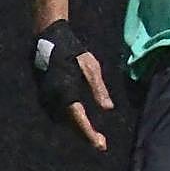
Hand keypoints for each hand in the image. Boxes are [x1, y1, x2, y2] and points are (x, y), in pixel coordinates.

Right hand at [32, 20, 113, 151]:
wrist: (50, 41)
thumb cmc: (74, 52)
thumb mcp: (91, 67)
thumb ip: (99, 89)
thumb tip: (109, 109)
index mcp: (66, 91)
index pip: (78, 118)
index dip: (89, 133)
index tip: (100, 144)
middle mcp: (53, 99)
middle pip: (70, 124)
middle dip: (86, 135)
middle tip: (102, 144)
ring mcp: (46, 99)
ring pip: (63, 121)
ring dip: (78, 129)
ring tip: (95, 136)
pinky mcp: (45, 97)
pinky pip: (59, 115)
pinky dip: (71, 121)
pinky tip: (82, 123)